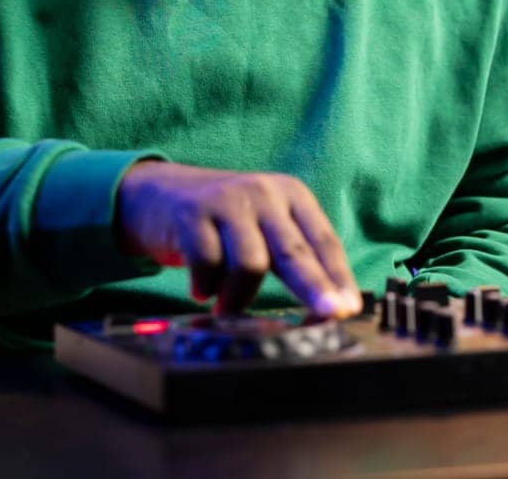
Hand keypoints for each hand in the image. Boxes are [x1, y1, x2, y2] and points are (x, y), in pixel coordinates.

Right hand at [116, 160, 362, 317]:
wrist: (159, 194)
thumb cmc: (223, 220)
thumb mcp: (265, 225)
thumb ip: (292, 256)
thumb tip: (326, 304)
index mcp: (292, 195)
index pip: (323, 241)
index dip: (338, 278)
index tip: (349, 308)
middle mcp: (264, 192)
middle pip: (294, 251)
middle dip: (314, 287)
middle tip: (328, 314)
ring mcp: (228, 200)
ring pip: (250, 263)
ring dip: (239, 297)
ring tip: (227, 308)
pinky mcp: (192, 213)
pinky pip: (208, 263)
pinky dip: (206, 287)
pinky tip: (201, 290)